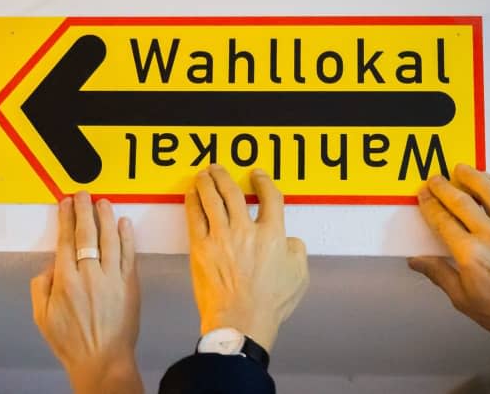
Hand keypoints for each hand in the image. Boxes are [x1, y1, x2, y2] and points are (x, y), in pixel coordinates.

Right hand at [31, 192, 142, 393]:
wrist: (102, 360)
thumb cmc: (72, 342)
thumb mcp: (42, 317)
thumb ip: (41, 288)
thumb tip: (50, 265)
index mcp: (66, 281)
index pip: (65, 240)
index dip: (65, 218)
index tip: (65, 203)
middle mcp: (89, 274)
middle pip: (86, 234)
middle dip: (84, 210)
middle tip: (83, 194)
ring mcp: (112, 277)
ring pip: (110, 238)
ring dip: (106, 217)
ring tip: (103, 202)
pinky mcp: (131, 283)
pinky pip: (129, 254)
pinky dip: (127, 236)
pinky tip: (124, 223)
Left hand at [185, 164, 308, 351]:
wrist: (241, 321)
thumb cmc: (269, 304)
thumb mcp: (298, 276)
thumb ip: (297, 251)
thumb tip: (290, 241)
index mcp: (272, 235)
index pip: (270, 197)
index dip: (263, 181)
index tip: (257, 175)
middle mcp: (245, 230)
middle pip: (233, 191)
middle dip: (225, 175)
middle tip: (219, 168)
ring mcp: (221, 237)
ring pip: (211, 198)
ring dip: (207, 182)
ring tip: (204, 174)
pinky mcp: (201, 247)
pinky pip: (194, 216)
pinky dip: (192, 201)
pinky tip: (191, 194)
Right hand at [409, 164, 489, 376]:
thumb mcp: (462, 299)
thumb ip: (438, 274)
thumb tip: (416, 261)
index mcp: (469, 255)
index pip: (442, 221)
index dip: (429, 205)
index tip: (423, 196)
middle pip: (461, 202)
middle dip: (444, 188)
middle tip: (434, 179)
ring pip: (488, 193)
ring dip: (471, 177)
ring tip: (460, 168)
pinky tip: (489, 180)